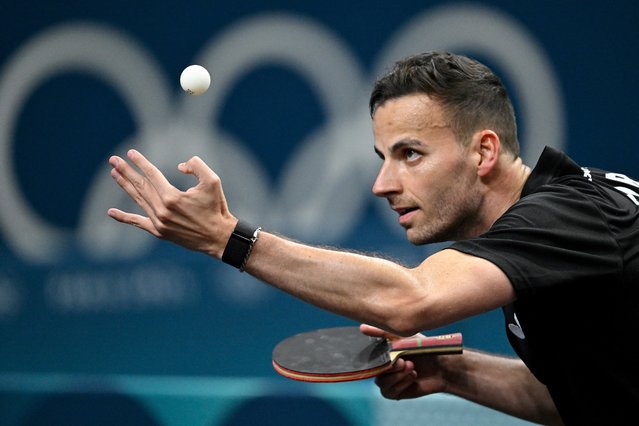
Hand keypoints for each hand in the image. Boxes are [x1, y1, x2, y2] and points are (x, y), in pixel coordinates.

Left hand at [107, 149, 236, 257]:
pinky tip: (111, 212)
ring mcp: (158, 222)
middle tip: (113, 160)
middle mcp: (162, 210)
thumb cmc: (217, 208)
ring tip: (114, 173)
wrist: (219, 238)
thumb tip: (179, 166)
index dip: (140, 162)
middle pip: (140, 185)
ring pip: (138, 200)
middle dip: (126, 171)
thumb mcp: (213, 181)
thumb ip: (196, 166)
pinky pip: (138, 222)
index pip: (152, 174)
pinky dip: (124, 217)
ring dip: (125, 186)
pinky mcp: (159, 232)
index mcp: (172, 197)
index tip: (130, 153)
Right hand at [360, 324, 448, 399]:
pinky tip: (413, 376)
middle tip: (404, 361)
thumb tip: (361, 327)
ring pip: (381, 382)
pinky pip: (389, 392)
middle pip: (375, 371)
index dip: (376, 357)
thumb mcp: (403, 336)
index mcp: (382, 354)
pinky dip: (401, 384)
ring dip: (397, 376)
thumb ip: (382, 332)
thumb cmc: (423, 348)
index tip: (390, 353)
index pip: (369, 357)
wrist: (442, 366)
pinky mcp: (395, 392)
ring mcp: (389, 380)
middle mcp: (383, 368)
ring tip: (412, 368)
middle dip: (390, 367)